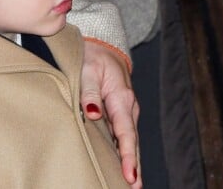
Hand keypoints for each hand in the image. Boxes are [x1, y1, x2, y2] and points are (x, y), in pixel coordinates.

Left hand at [80, 41, 141, 187]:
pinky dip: (126, 152)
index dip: (128, 156)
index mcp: (121, 97)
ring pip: (129, 140)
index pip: (126, 132)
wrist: (102, 48)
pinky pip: (124, 135)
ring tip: (131, 184)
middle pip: (132, 141)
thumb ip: (90, 92)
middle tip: (134, 187)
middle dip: (134, 166)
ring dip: (131, 161)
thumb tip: (93, 114)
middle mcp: (128, 107)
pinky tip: (122, 167)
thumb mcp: (88, 70)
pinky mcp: (119, 113)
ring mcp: (125, 111)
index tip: (130, 175)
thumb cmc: (93, 57)